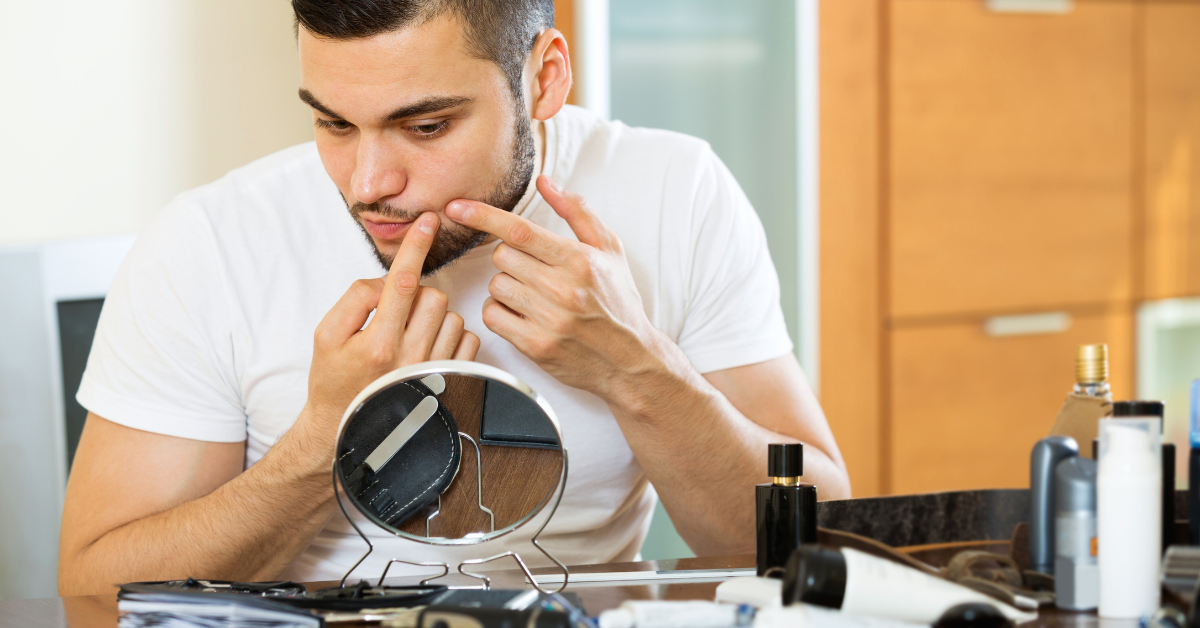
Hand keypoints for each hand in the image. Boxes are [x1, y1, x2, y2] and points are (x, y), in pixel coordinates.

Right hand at [301, 212, 479, 448]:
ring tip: (410, 337)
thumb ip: (355, 299)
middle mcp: (410, 358)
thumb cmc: (334, 381)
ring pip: (451, 315)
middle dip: (418, 294)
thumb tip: (386, 280)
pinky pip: (468, 338)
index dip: (416, 246)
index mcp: (376, 343)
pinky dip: (452, 335)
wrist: (351, 432)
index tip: (428, 221)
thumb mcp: (326, 335)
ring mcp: (435, 372)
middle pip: (433, 295)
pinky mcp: (454, 383)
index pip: (403, 282)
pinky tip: (430, 349)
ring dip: (433, 316)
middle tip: (397, 314)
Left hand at [445, 175, 659, 399]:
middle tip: (533, 270)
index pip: (519, 231)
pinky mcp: (535, 346)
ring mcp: (548, 320)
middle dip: (510, 259)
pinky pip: (492, 316)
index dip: (482, 216)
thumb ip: (577, 212)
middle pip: (501, 257)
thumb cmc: (618, 302)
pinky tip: (522, 314)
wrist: (630, 360)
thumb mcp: (609, 250)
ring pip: (495, 285)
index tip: (455, 207)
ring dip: (506, 286)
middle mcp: (563, 289)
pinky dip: (500, 312)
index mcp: (579, 261)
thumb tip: (545, 182)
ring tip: (532, 295)